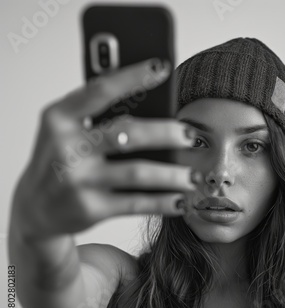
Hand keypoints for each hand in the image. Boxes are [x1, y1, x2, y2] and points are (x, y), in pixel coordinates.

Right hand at [12, 58, 198, 240]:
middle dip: (167, 133)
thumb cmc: (62, 159)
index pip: (101, 90)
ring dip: (172, 174)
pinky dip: (163, 201)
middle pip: (128, 133)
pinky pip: (136, 203)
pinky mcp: (89, 209)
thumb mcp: (68, 130)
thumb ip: (98, 114)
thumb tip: (153, 101)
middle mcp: (66, 148)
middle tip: (191, 135)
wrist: (36, 207)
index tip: (162, 67)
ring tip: (193, 175)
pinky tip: (180, 199)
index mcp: (59, 118)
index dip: (133, 77)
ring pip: (138, 172)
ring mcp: (78, 180)